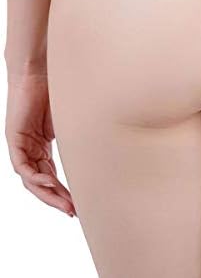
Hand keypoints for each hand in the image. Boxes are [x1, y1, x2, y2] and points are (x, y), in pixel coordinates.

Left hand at [5, 72, 75, 216]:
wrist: (41, 71)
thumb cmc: (58, 89)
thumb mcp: (72, 119)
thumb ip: (77, 135)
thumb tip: (103, 142)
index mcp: (43, 145)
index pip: (51, 175)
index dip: (63, 191)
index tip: (76, 204)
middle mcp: (31, 148)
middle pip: (41, 182)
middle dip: (57, 198)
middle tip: (73, 211)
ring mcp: (22, 145)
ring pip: (31, 179)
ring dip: (48, 194)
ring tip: (65, 204)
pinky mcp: (16, 139)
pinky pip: (22, 166)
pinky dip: (35, 177)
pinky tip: (49, 183)